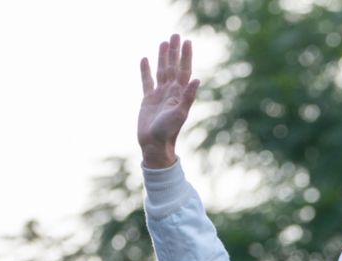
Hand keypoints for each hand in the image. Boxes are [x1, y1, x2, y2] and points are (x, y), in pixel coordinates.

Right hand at [138, 34, 200, 168]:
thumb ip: (188, 96)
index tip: (186, 42)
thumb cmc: (169, 132)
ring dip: (162, 57)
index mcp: (179, 94)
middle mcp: (170, 92)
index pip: (184, 70)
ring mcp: (159, 95)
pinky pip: (146, 81)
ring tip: (163, 42)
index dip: (185, 56)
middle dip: (174, 51)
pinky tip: (145, 59)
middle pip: (173, 67)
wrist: (155, 145)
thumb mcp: (180, 113)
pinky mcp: (147, 100)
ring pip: (160, 71)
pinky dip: (145, 70)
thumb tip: (197, 79)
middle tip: (175, 35)